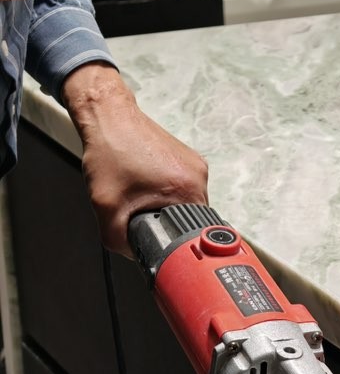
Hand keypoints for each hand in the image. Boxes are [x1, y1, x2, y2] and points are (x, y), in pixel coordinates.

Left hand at [62, 62, 208, 255]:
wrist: (107, 117)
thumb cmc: (109, 152)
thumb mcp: (106, 207)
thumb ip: (119, 240)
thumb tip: (135, 255)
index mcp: (188, 189)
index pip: (194, 234)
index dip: (175, 243)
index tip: (158, 238)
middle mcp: (198, 176)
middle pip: (190, 219)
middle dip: (165, 222)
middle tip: (140, 209)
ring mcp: (196, 166)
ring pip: (185, 203)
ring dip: (164, 205)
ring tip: (141, 191)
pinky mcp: (188, 159)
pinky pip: (181, 187)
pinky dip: (164, 190)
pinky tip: (145, 181)